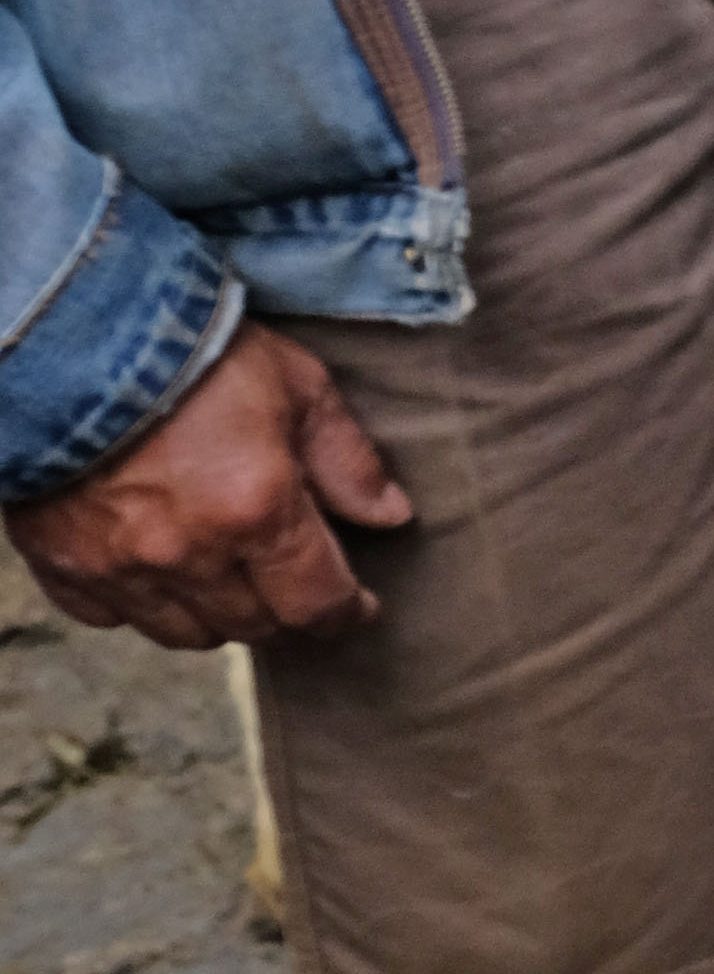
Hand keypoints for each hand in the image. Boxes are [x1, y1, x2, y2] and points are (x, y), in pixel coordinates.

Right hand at [4, 325, 411, 649]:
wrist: (71, 340)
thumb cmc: (195, 354)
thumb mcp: (298, 387)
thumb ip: (347, 460)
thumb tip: (391, 515)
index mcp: (256, 511)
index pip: (315, 602)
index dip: (346, 612)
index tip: (359, 606)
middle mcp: (188, 555)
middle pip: (254, 625)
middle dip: (286, 610)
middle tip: (295, 581)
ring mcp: (119, 568)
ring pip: (186, 633)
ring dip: (219, 615)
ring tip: (233, 578)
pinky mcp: (63, 567)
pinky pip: (113, 618)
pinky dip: (143, 604)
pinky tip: (158, 569)